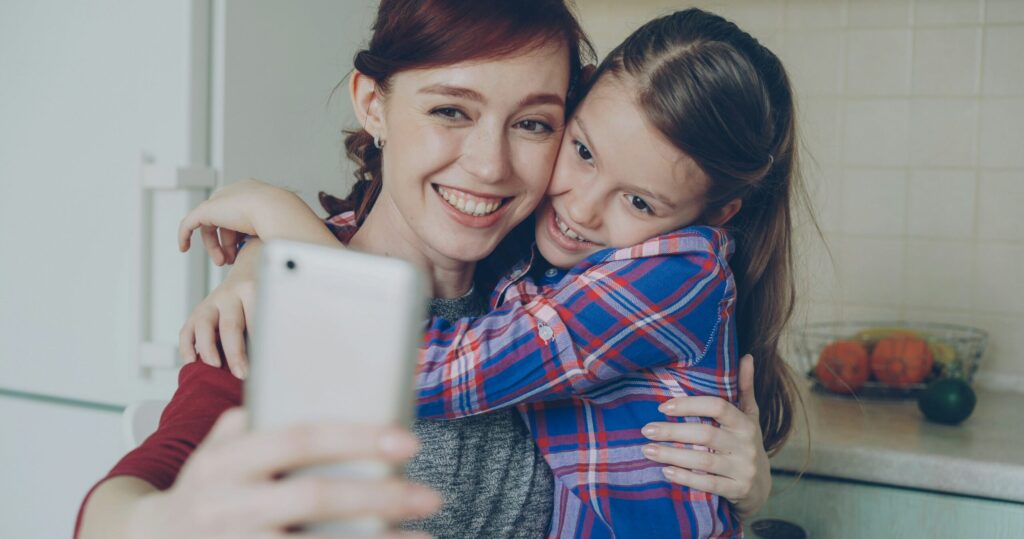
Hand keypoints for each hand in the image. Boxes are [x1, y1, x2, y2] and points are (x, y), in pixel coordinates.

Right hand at [126, 408, 439, 538]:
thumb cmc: (200, 492)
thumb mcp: (215, 452)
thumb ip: (256, 423)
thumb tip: (321, 386)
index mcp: (226, 460)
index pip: (298, 439)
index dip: (356, 437)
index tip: (407, 440)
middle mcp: (226, 503)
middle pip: (313, 497)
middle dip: (379, 497)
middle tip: (431, 497)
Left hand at [178, 179, 294, 265]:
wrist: (276, 211)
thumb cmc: (282, 221)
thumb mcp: (273, 228)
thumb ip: (263, 235)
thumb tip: (264, 252)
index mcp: (253, 194)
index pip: (237, 216)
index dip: (236, 237)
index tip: (240, 253)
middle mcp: (236, 193)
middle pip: (223, 221)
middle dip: (225, 244)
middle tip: (229, 261)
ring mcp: (222, 199)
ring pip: (209, 225)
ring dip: (214, 247)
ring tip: (221, 262)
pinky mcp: (208, 209)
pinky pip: (189, 223)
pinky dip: (185, 235)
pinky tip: (183, 248)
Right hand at [179, 240, 261, 377]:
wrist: (250, 269)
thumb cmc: (264, 293)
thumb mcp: (271, 303)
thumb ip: (269, 327)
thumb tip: (273, 360)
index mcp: (253, 291)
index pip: (255, 322)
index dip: (260, 347)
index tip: (264, 367)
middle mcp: (230, 295)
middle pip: (230, 325)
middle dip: (235, 353)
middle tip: (242, 373)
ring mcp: (211, 302)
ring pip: (203, 324)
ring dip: (208, 349)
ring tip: (215, 368)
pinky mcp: (198, 311)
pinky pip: (187, 330)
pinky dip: (187, 347)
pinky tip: (192, 362)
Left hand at [641, 354, 770, 518]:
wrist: (761, 486)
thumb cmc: (747, 443)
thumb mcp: (750, 416)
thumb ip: (744, 388)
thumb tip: (746, 356)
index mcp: (746, 422)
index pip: (718, 407)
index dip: (690, 405)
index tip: (663, 407)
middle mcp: (747, 445)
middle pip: (706, 435)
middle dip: (673, 432)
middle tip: (646, 430)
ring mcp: (744, 469)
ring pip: (704, 462)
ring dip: (673, 455)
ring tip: (647, 451)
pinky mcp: (738, 491)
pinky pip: (709, 485)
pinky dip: (686, 478)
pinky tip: (665, 472)